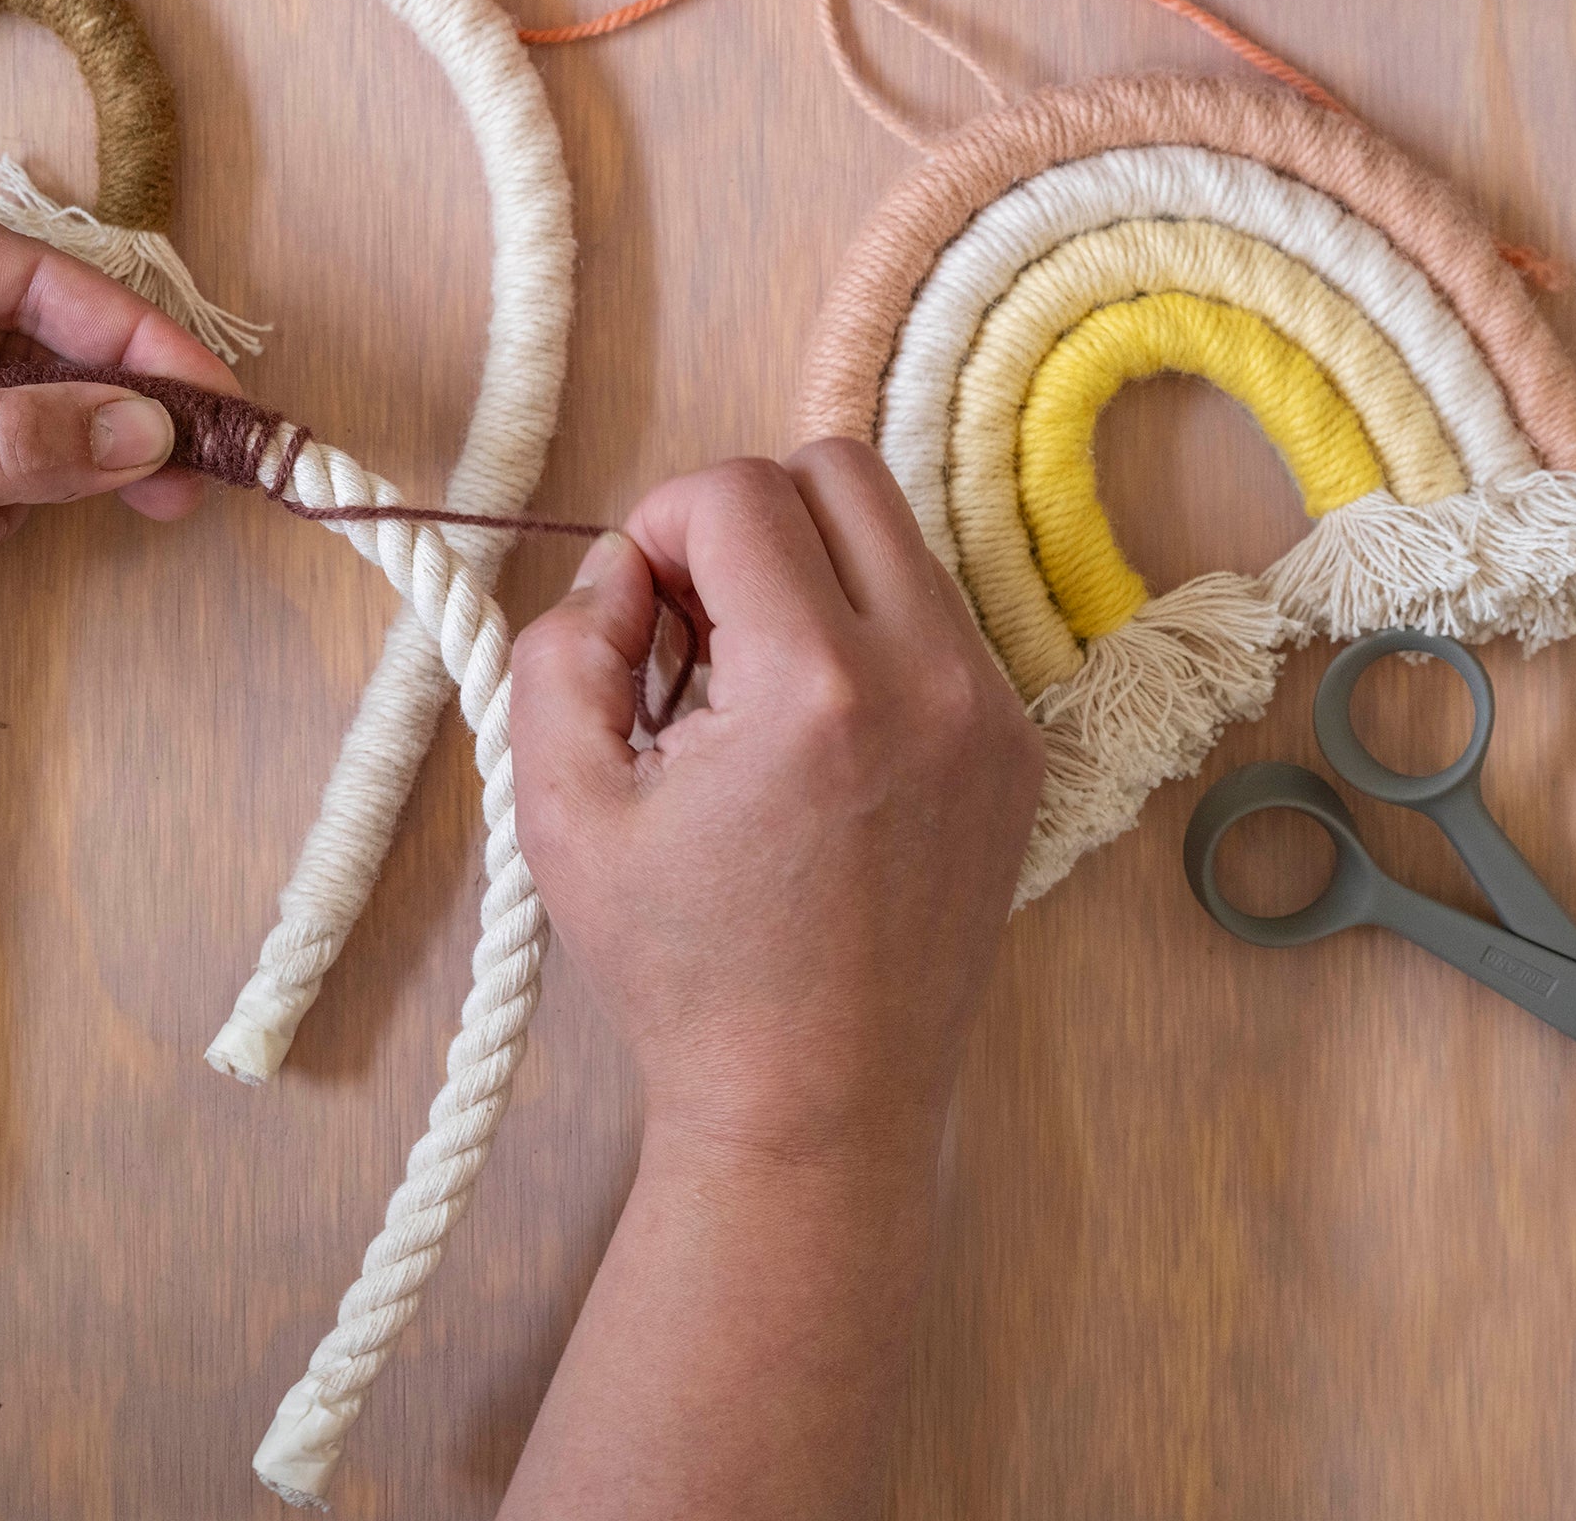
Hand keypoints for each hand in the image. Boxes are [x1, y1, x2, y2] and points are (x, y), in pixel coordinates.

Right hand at [500, 444, 1042, 1520]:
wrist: (817, 1109)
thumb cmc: (681, 969)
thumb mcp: (559, 803)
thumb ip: (564, 646)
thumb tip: (623, 569)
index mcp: (816, 687)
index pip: (736, 490)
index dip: (654, 527)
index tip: (632, 616)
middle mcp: (930, 678)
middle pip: (837, 467)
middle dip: (742, 516)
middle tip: (693, 626)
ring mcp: (990, 712)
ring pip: (893, 534)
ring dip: (805, 569)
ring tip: (748, 688)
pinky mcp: (1015, 747)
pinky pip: (931, 615)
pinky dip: (860, 630)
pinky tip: (809, 735)